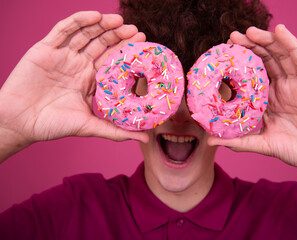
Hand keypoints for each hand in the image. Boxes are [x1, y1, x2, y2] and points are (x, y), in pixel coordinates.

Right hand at [0, 11, 148, 155]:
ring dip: (103, 25)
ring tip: (119, 20)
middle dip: (119, 36)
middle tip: (135, 31)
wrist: (19, 122)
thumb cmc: (53, 125)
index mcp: (91, 80)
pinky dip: (79, 21)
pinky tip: (95, 16)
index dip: (127, 52)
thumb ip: (116, 131)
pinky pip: (64, 30)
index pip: (113, 61)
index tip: (142, 45)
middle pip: (103, 44)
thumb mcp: (89, 126)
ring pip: (86, 34)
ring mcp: (64, 56)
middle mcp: (79, 65)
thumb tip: (145, 139)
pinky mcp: (46, 48)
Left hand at [209, 25, 296, 173]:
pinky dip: (292, 44)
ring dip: (267, 41)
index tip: (224, 53)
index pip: (253, 74)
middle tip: (233, 37)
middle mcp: (283, 87)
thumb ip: (239, 141)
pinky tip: (281, 31)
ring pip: (282, 55)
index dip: (241, 62)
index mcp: (270, 98)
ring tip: (250, 31)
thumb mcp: (263, 143)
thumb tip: (210, 141)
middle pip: (266, 60)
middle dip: (250, 46)